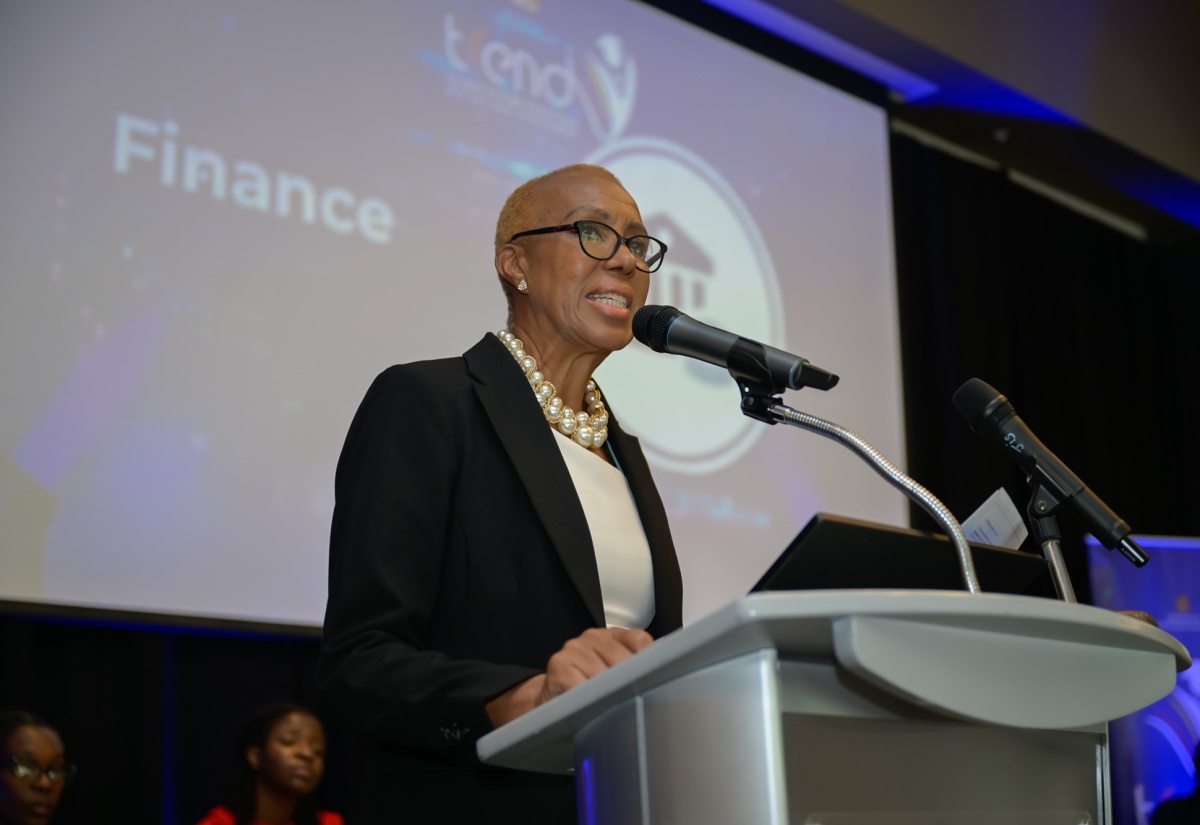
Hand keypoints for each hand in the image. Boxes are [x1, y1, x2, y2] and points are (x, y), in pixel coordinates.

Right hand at [485, 627, 652, 726]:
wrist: (550, 695)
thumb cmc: (585, 685)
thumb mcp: (610, 674)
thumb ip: (632, 669)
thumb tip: (661, 678)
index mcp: (610, 636)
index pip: (638, 640)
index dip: (647, 660)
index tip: (654, 677)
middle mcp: (592, 637)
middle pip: (622, 658)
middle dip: (629, 681)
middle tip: (635, 699)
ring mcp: (574, 648)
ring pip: (602, 673)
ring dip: (609, 693)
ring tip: (614, 706)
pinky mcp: (558, 665)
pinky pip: (581, 684)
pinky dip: (588, 698)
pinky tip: (591, 705)